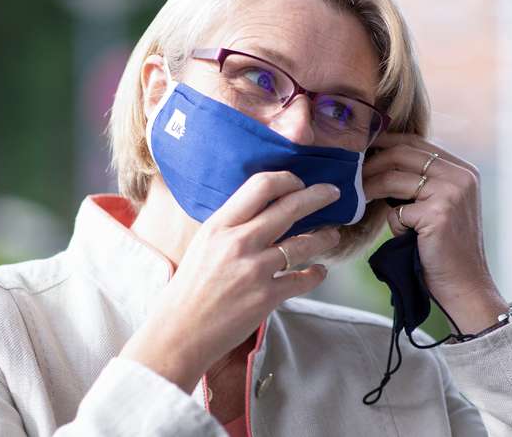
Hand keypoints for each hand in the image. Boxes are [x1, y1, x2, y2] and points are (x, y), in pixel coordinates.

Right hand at [119, 171, 340, 392]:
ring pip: (303, 243)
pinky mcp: (266, 297)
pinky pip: (303, 280)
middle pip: (289, 208)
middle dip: (318, 196)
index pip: (261, 186)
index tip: (299, 183)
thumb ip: (232, 225)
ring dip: (324, 237)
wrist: (179, 332)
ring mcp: (254, 270)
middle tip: (333, 193)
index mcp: (220, 225)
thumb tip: (264, 209)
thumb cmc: (190, 288)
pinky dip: (316, 274)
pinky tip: (319, 271)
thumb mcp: (204, 244)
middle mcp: (238, 243)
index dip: (287, 179)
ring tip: (333, 235)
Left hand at [362, 133, 507, 333]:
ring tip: (359, 198)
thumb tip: (380, 163)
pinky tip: (402, 236)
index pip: (416, 142)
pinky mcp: (438, 213)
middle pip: (402, 152)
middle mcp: (461, 176)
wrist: (466, 285)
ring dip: (370, 188)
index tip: (362, 150)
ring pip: (394, 177)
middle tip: (352, 175)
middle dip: (371, 162)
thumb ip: (422, 182)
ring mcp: (451, 192)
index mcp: (463, 170)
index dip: (385, 142)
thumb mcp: (440, 206)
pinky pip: (397, 211)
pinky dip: (393, 224)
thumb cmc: (446, 249)